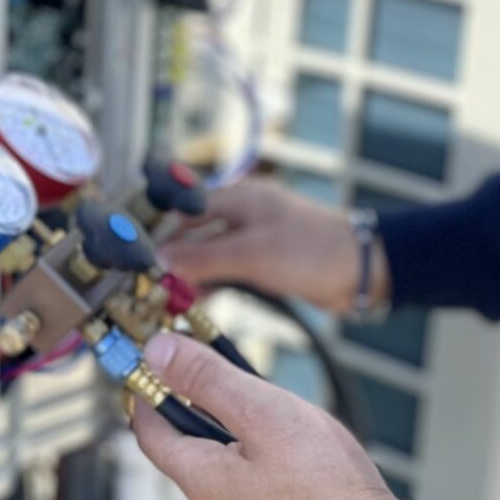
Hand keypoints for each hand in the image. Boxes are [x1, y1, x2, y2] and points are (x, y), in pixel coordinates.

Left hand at [129, 333, 395, 499]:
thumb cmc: (324, 485)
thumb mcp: (260, 412)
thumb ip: (207, 380)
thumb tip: (158, 353)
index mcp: (200, 479)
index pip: (149, 432)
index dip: (147, 394)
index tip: (154, 366)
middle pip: (189, 452)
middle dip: (200, 413)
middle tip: (223, 379)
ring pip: (225, 474)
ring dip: (236, 442)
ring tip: (271, 417)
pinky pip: (254, 495)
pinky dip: (261, 469)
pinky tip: (296, 459)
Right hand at [158, 178, 370, 316]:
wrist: (364, 271)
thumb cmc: (318, 251)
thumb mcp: (253, 255)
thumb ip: (204, 258)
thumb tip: (159, 261)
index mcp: (238, 197)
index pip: (181, 209)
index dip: (155, 232)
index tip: (135, 258)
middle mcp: (241, 214)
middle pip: (189, 234)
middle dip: (167, 259)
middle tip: (144, 285)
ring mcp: (252, 239)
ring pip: (205, 256)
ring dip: (185, 275)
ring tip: (162, 299)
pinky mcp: (262, 263)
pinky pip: (224, 272)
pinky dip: (206, 285)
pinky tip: (191, 302)